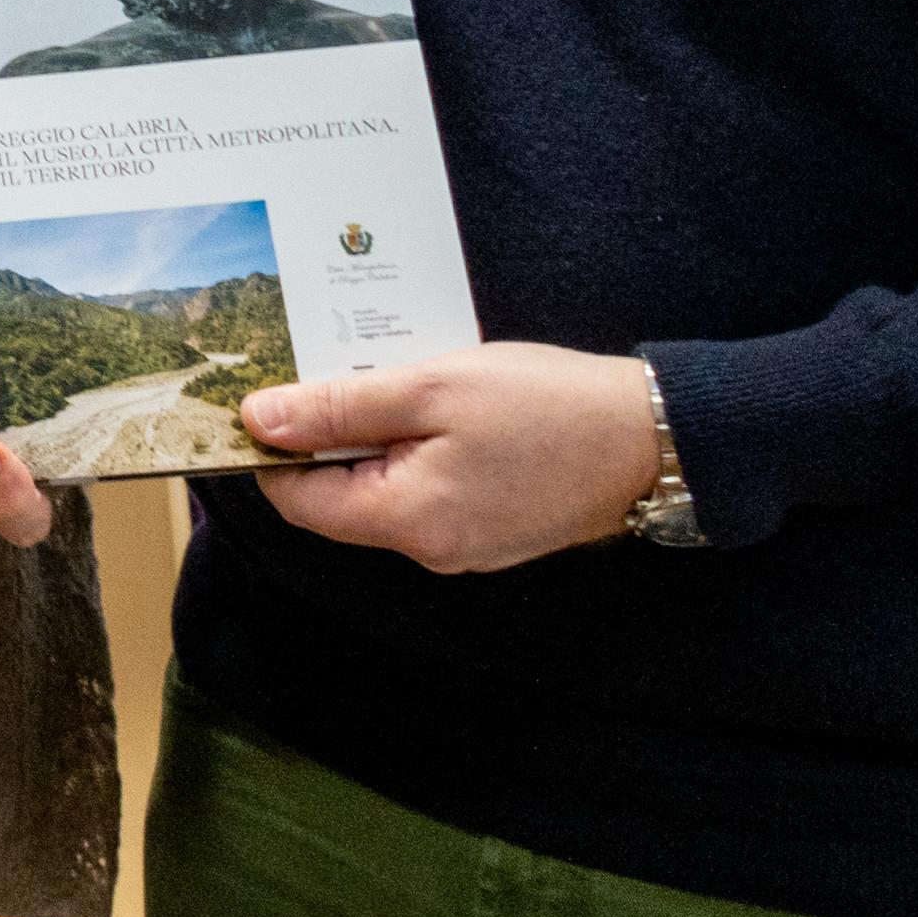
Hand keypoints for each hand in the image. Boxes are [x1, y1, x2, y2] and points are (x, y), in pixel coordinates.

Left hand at [238, 345, 659, 574]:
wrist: (655, 436)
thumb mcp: (432, 388)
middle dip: (329, 435)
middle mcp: (432, 548)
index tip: (269, 394)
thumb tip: (261, 421)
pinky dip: (417, 448)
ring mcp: (465, 544)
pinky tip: (437, 403)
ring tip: (398, 379)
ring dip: (376, 436)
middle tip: (341, 367)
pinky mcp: (492, 528)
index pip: (298, 501)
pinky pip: (427, 490)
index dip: (274, 450)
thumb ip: (340, 408)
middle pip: (339, 497)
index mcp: (409, 522)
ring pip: (384, 489)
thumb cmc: (549, 406)